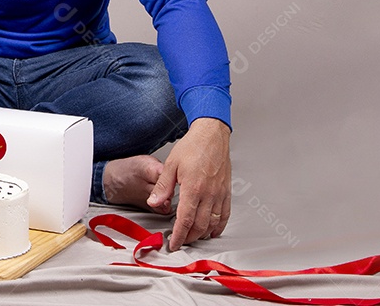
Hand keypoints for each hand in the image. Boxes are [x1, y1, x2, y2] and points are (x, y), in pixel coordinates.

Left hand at [148, 117, 231, 248]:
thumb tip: (153, 202)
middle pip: (199, 226)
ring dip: (202, 234)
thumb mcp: (171, 165)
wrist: (212, 135)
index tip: (173, 243)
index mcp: (193, 188)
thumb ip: (163, 186)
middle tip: (181, 241)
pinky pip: (224, 215)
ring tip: (193, 238)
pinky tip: (213, 230)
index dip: (179, 236)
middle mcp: (209, 194)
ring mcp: (220, 194)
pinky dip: (218, 226)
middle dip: (189, 238)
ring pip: (213, 223)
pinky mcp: (226, 192)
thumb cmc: (192, 146)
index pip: (185, 220)